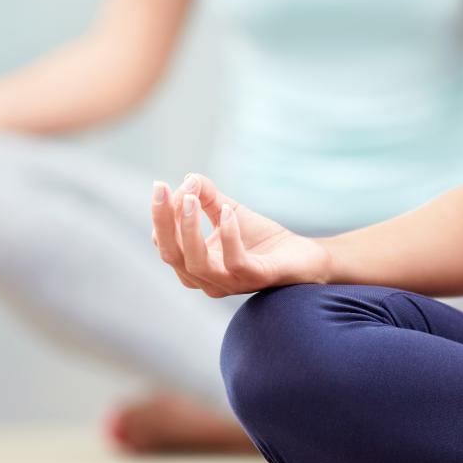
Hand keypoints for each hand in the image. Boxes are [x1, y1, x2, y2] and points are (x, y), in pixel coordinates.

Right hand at [150, 173, 330, 296]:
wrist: (302, 256)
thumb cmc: (260, 238)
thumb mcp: (227, 211)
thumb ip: (206, 195)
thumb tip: (188, 179)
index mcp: (195, 266)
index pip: (165, 244)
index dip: (161, 216)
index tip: (162, 186)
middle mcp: (207, 280)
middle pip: (171, 256)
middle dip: (163, 221)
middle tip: (160, 188)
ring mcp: (231, 283)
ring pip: (196, 264)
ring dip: (189, 228)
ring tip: (191, 198)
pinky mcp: (256, 279)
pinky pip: (234, 262)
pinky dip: (228, 234)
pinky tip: (228, 212)